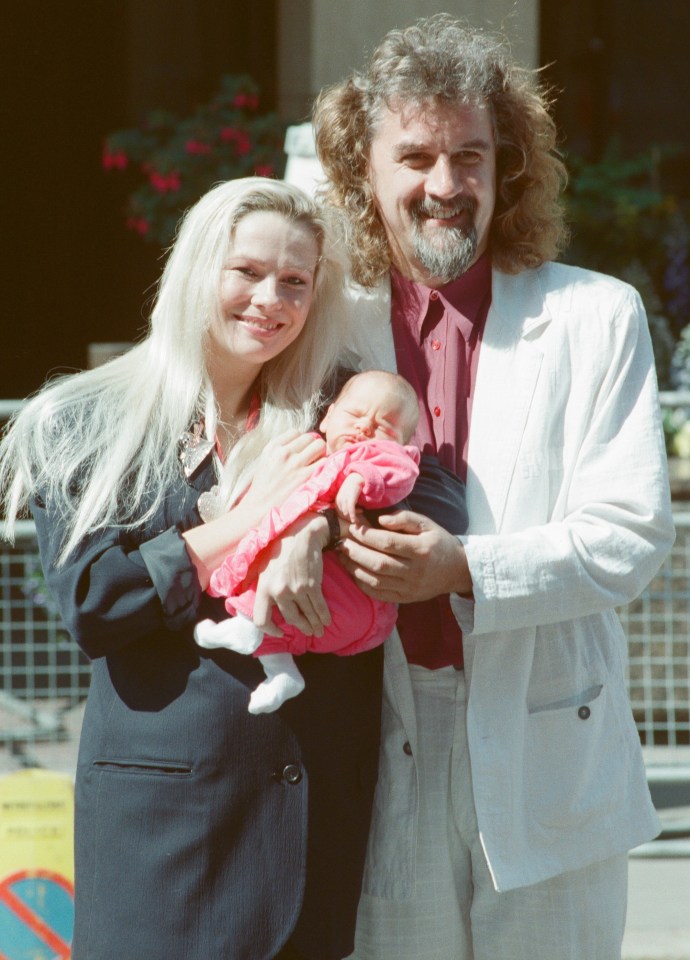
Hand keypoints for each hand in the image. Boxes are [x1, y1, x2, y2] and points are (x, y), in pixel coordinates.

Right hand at [242, 430, 325, 516]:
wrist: (261, 508)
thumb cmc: (264, 486)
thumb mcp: (266, 460)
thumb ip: (280, 449)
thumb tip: (300, 442)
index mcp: (272, 447)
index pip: (296, 432)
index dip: (301, 441)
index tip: (302, 450)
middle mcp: (284, 452)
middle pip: (310, 437)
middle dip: (313, 445)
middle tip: (313, 456)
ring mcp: (296, 464)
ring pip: (320, 446)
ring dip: (321, 453)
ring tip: (317, 463)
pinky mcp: (307, 477)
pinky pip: (325, 462)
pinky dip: (325, 465)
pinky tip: (319, 472)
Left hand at [249, 512, 331, 636]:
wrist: (301, 536)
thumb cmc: (281, 551)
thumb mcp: (264, 570)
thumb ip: (264, 589)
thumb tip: (267, 608)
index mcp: (263, 588)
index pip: (261, 620)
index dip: (271, 630)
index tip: (281, 632)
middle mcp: (278, 592)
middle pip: (290, 619)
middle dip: (302, 627)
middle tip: (308, 631)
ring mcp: (296, 589)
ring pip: (307, 615)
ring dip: (315, 625)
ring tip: (319, 629)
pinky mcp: (312, 585)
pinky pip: (319, 607)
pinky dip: (324, 616)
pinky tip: (326, 620)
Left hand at [335, 474, 363, 522]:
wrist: (355, 478)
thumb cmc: (351, 487)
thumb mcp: (346, 495)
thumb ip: (345, 502)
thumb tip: (347, 511)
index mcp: (337, 500)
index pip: (339, 512)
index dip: (345, 516)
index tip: (352, 516)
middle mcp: (339, 501)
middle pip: (342, 514)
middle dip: (349, 517)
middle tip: (357, 519)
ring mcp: (344, 500)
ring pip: (347, 514)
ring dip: (353, 517)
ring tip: (359, 518)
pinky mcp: (350, 500)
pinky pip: (351, 511)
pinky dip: (353, 516)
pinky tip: (355, 520)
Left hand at [337, 509, 472, 603]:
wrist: (457, 571)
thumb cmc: (439, 543)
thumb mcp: (427, 524)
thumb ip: (404, 519)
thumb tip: (380, 519)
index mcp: (421, 550)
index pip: (388, 543)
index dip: (367, 535)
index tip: (352, 527)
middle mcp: (415, 571)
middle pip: (378, 563)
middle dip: (355, 551)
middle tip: (340, 541)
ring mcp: (409, 588)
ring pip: (375, 580)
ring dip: (354, 567)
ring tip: (342, 554)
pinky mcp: (405, 598)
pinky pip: (378, 593)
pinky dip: (361, 583)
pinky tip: (352, 571)